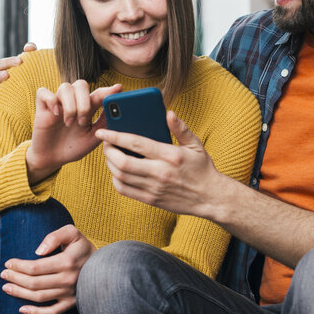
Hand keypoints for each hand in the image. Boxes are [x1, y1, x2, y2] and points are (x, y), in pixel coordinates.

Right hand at [0, 42, 36, 100]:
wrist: (33, 108)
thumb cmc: (34, 88)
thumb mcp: (37, 73)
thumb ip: (34, 58)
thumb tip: (29, 47)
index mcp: (9, 71)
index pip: (6, 62)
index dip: (12, 59)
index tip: (21, 60)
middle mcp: (2, 78)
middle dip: (7, 63)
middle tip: (19, 63)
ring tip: (6, 75)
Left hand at [1, 224, 95, 313]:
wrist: (104, 265)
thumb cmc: (82, 246)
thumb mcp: (72, 233)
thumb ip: (54, 236)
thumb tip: (37, 251)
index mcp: (67, 261)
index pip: (35, 267)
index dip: (18, 266)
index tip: (8, 263)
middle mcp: (68, 279)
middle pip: (34, 283)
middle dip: (15, 279)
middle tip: (3, 275)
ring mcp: (70, 293)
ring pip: (39, 297)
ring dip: (19, 293)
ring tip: (6, 288)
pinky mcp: (72, 303)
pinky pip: (52, 312)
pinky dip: (36, 313)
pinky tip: (22, 309)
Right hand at [25, 81, 121, 182]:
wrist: (53, 159)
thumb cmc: (73, 147)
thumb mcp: (93, 137)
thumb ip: (105, 124)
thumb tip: (118, 111)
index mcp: (87, 108)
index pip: (98, 93)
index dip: (108, 90)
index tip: (118, 88)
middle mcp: (73, 102)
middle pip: (81, 84)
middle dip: (84, 102)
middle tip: (83, 122)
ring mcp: (58, 103)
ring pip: (65, 87)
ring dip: (70, 105)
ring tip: (69, 123)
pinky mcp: (42, 107)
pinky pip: (43, 92)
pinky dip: (51, 100)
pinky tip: (55, 114)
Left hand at [96, 111, 224, 217]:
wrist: (210, 197)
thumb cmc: (202, 168)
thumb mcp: (195, 145)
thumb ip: (181, 128)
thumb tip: (168, 113)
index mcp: (170, 155)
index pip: (135, 143)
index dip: (115, 136)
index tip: (103, 131)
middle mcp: (160, 173)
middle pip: (122, 162)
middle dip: (108, 151)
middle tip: (106, 143)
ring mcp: (154, 188)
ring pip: (120, 177)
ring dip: (110, 165)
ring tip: (110, 155)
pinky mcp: (151, 200)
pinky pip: (125, 190)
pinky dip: (116, 180)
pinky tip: (118, 172)